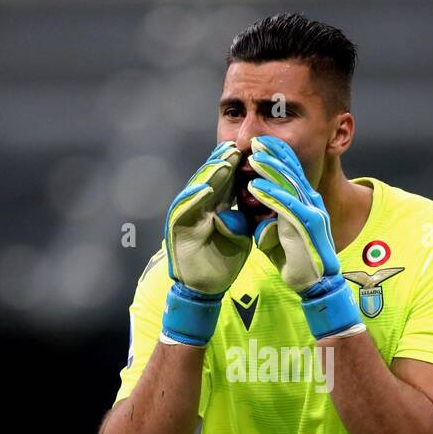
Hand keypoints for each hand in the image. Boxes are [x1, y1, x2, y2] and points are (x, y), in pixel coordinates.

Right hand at [161, 141, 253, 344]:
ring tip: (225, 160)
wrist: (206, 288)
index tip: (255, 151)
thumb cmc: (223, 260)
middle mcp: (198, 205)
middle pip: (211, 178)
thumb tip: (256, 199)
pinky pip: (184, 209)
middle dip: (224, 161)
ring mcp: (185, 214)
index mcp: (214, 205)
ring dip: (211, 174)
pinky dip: (194, 198)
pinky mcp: (176, 227)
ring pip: (198, 188)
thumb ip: (245, 215)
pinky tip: (206, 189)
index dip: (240, 166)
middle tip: (239, 145)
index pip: (227, 180)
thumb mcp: (240, 233)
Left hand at [246, 135, 362, 338]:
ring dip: (269, 169)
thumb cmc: (297, 262)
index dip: (277, 157)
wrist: (316, 284)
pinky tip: (254, 187)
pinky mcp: (306, 226)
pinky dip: (269, 195)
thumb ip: (268, 224)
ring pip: (289, 184)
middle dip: (274, 154)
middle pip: (291, 171)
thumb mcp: (278, 236)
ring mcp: (311, 212)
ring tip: (253, 157)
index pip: (292, 172)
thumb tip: (256, 220)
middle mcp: (311, 203)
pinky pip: (285, 206)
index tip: (260, 144)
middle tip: (256, 140)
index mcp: (306, 202)